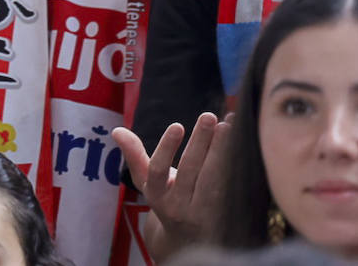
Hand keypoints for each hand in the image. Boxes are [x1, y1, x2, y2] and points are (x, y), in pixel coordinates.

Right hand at [111, 112, 229, 258]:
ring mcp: (203, 213)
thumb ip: (134, 155)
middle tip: (208, 116)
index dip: (166, 148)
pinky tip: (240, 145)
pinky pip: (230, 187)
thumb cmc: (166, 199)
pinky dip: (235, 165)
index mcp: (157, 195)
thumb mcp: (146, 181)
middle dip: (201, 141)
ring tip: (227, 126)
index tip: (177, 125)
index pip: (158, 170)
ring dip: (222, 150)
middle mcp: (178, 206)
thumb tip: (117, 131)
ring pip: (213, 178)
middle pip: (190, 170)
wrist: (188, 240)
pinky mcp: (224, 216)